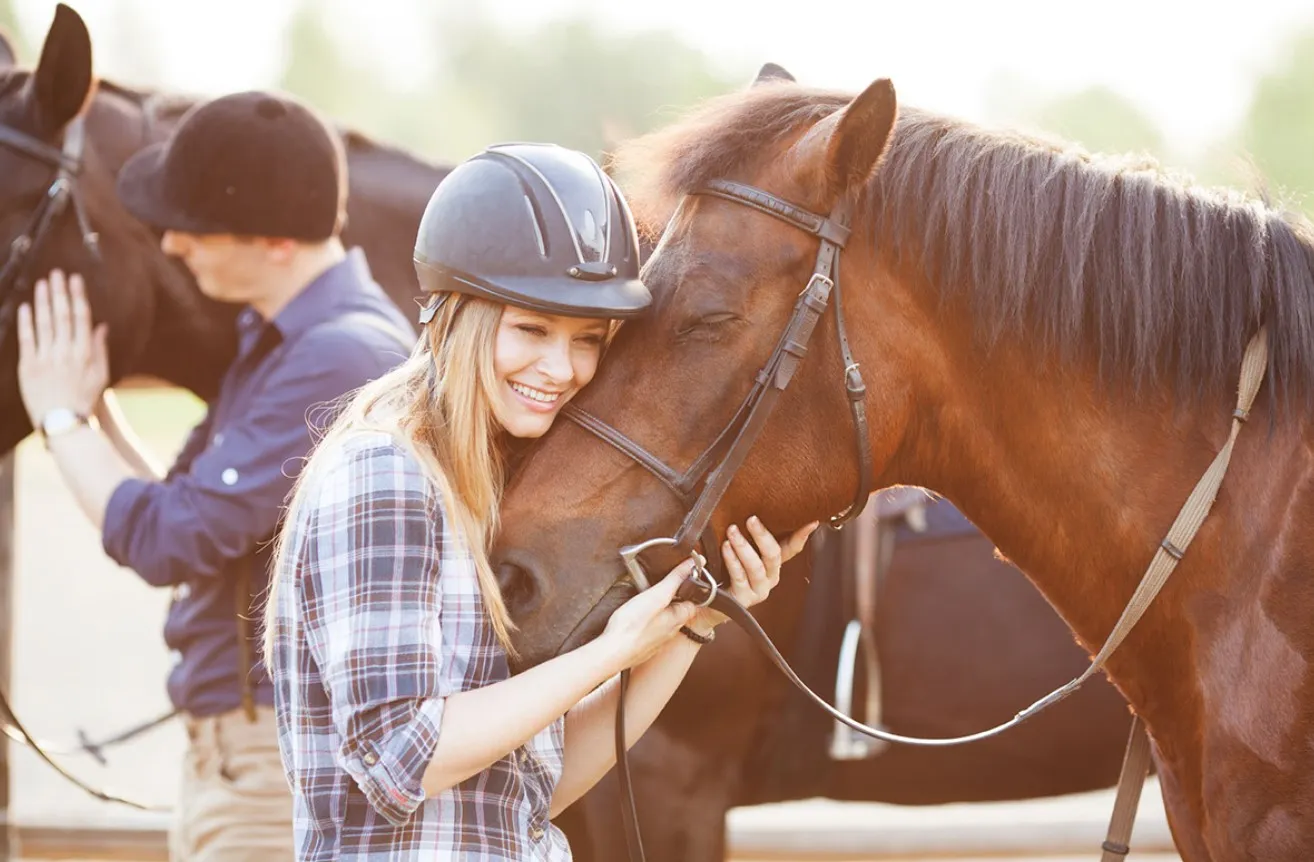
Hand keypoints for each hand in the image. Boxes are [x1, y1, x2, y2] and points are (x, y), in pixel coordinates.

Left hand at [16, 269, 108, 428]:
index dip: (78, 296)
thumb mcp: (100, 375)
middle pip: (62, 316)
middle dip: (59, 292)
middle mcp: (66, 352)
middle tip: (56, 273)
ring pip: (44, 324)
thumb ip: (100, 349)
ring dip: (42, 302)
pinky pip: (27, 341)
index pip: (81, 317)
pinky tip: (26, 307)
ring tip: (41, 283)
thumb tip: (101, 326)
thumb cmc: (84, 399)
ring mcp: (46, 359)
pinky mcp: (29, 367)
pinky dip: (26, 323)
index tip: (75, 279)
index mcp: (85, 353)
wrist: (63, 423)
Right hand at [598, 559, 699, 670]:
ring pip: (663, 623)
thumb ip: (675, 579)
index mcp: (678, 619)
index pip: (693, 602)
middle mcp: (670, 632)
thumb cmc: (632, 626)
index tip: (680, 579)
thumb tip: (694, 563)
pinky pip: (649, 633)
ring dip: (657, 612)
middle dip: (670, 600)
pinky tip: (635, 620)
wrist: (612, 653)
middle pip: (677, 611)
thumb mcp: (657, 595)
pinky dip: (645, 624)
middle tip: (657, 589)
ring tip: (643, 602)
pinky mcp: (643, 647)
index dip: (688, 589)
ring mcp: (657, 642)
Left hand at [688, 516, 818, 635]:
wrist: (708, 602)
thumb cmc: (723, 571)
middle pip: (774, 555)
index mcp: (772, 565)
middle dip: (762, 535)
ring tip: (732, 531)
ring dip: (744, 547)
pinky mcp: (743, 600)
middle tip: (751, 519)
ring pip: (757, 567)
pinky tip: (726, 548)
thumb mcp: (738, 550)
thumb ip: (747, 536)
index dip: (802, 535)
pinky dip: (733, 561)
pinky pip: (740, 577)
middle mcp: (770, 578)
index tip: (811, 521)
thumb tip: (750, 512)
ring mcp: (758, 590)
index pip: (792, 548)